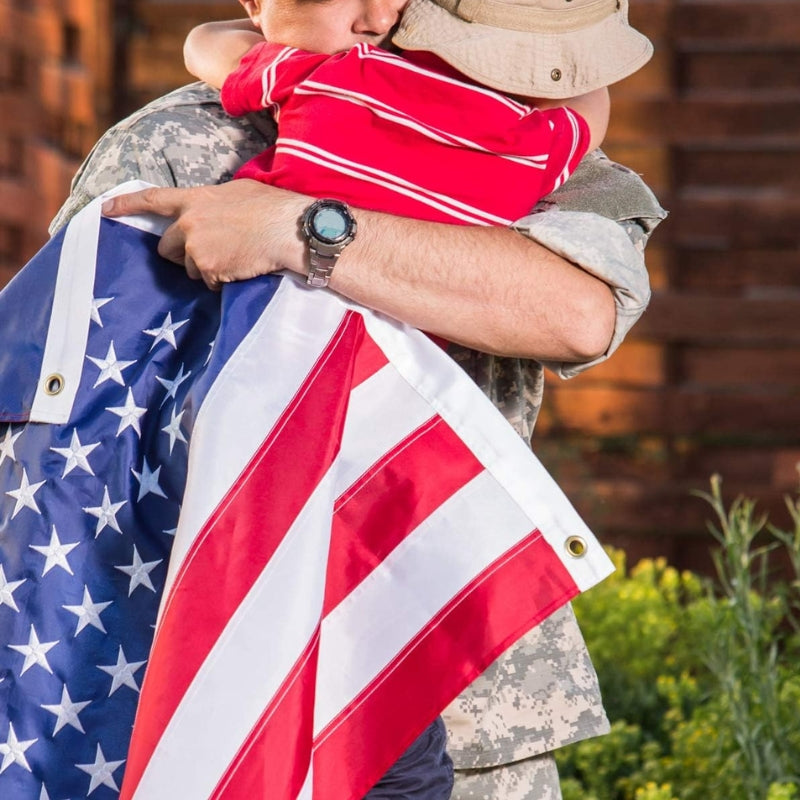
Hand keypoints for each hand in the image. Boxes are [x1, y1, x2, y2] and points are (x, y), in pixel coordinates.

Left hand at [101, 180, 309, 289]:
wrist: (288, 229)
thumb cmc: (271, 209)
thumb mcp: (237, 193)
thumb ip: (213, 202)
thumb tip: (209, 212)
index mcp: (195, 199)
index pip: (153, 200)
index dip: (126, 204)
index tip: (105, 209)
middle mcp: (189, 222)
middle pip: (167, 247)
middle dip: (182, 255)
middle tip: (208, 254)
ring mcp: (197, 247)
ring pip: (191, 269)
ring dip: (207, 268)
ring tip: (235, 257)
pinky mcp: (209, 269)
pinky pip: (209, 283)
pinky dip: (222, 281)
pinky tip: (241, 267)